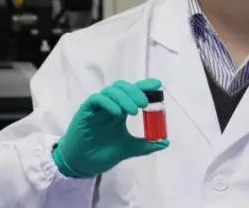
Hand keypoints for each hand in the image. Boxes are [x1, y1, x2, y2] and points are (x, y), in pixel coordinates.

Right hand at [52, 78, 169, 177]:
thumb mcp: (129, 148)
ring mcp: (97, 107)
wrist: (83, 164)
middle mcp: (109, 105)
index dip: (144, 86)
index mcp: (120, 110)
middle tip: (144, 104)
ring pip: (110, 91)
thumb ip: (146, 144)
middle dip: (135, 91)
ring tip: (133, 111)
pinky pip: (96, 99)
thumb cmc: (103, 153)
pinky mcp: (85, 111)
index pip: (132, 92)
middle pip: (122, 88)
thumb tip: (165, 142)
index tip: (157, 84)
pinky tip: (117, 113)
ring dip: (124, 98)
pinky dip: (108, 103)